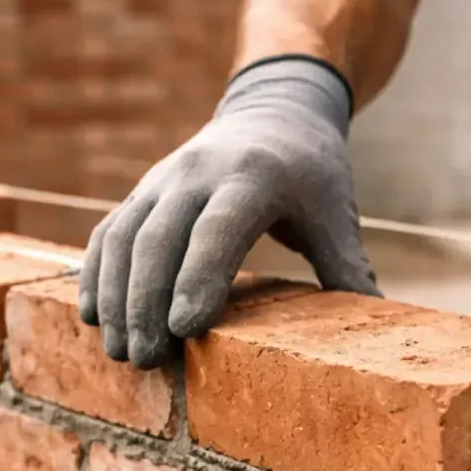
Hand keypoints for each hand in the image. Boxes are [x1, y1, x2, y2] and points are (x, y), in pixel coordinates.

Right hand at [79, 57, 379, 367]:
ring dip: (116, 296)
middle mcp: (198, 173)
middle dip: (147, 302)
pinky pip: (108, 233)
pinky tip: (93, 318)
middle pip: (159, 239)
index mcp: (253, 177)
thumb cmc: (312, 173)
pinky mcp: (141, 192)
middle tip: (145, 360)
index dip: (200, 278)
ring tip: (119, 352)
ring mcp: (162, 180)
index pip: (218, 230)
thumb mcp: (337, 213)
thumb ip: (347, 268)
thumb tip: (377, 327)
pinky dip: (96, 275)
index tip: (186, 330)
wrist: (274, 109)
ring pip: (124, 237)